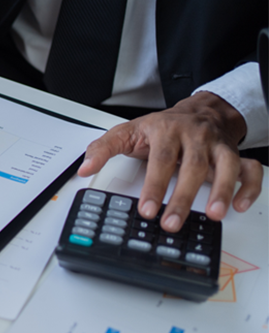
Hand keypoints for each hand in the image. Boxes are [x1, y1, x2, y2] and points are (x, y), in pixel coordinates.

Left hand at [78, 92, 261, 231]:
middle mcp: (195, 136)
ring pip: (225, 166)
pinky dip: (248, 187)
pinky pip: (250, 170)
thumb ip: (104, 149)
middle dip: (182, 197)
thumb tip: (84, 168)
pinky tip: (240, 206)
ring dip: (221, 191)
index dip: (154, 186)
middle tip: (171, 222)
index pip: (161, 160)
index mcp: (167, 131)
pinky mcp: (236, 154)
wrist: (200, 110)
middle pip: (192, 167)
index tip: (147, 209)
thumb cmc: (162, 127)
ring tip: (214, 215)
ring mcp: (218, 145)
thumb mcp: (127, 132)